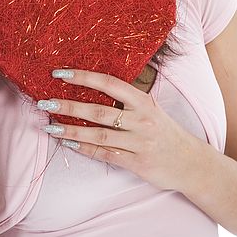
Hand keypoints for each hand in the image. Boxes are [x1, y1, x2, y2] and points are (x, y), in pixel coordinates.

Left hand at [38, 69, 194, 191]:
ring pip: (98, 134)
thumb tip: (96, 82)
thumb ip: (128, 97)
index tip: (60, 73)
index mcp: (143, 100)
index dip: (84, 77)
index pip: (109, 83)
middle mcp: (141, 119)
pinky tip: (68, 143)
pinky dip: (84, 149)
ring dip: (70, 130)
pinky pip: (105, 154)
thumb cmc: (166, 130)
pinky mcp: (137, 163)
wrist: (191, 162)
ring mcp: (139, 142)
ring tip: (49, 126)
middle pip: (98, 110)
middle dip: (68, 106)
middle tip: (45, 102)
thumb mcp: (151, 107)